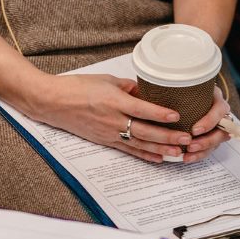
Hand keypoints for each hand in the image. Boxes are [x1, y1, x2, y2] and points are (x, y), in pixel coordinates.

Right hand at [31, 73, 192, 162]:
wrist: (53, 102)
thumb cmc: (78, 87)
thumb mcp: (107, 80)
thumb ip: (128, 86)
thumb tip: (145, 92)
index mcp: (114, 102)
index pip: (142, 109)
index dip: (160, 114)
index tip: (177, 116)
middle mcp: (113, 120)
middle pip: (145, 131)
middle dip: (167, 136)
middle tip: (186, 139)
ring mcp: (109, 133)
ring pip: (139, 143)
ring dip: (160, 149)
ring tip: (178, 152)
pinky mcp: (105, 141)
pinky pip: (128, 149)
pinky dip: (144, 154)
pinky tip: (158, 158)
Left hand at [175, 85, 232, 162]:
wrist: (188, 94)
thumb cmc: (188, 90)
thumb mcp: (190, 86)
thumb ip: (184, 88)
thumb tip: (169, 88)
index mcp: (217, 100)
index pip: (219, 111)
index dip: (209, 122)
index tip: (194, 130)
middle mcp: (220, 115)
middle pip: (222, 131)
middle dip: (206, 141)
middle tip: (190, 146)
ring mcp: (217, 127)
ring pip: (216, 143)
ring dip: (202, 151)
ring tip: (187, 156)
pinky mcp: (210, 137)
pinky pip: (208, 148)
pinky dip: (198, 155)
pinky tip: (186, 158)